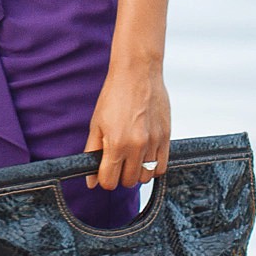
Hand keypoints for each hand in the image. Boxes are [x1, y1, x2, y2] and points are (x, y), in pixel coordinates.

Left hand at [84, 65, 171, 191]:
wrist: (137, 73)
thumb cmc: (114, 95)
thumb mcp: (97, 124)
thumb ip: (92, 152)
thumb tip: (90, 181)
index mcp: (116, 143)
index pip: (109, 181)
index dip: (104, 179)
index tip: (104, 170)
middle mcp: (136, 146)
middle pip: (128, 182)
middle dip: (120, 176)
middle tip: (117, 162)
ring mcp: (153, 143)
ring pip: (146, 177)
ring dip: (137, 172)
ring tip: (131, 157)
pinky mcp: (166, 138)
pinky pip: (162, 167)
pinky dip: (153, 167)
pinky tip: (145, 155)